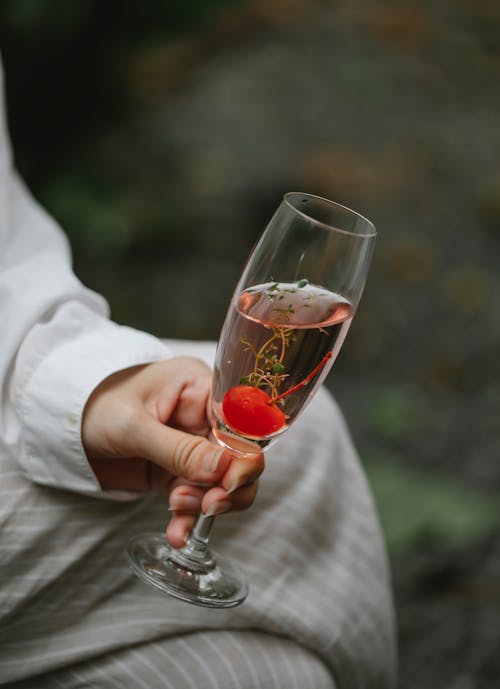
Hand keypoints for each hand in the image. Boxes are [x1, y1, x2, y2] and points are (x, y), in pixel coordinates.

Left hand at [81, 356, 263, 546]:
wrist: (64, 430)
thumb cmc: (96, 408)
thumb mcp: (133, 427)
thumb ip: (177, 449)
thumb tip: (222, 470)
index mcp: (200, 388)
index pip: (239, 421)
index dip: (243, 454)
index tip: (230, 483)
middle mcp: (203, 416)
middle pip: (239, 455)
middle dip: (226, 485)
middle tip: (207, 505)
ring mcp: (193, 446)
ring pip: (223, 482)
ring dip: (206, 504)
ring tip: (176, 511)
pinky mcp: (179, 472)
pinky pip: (197, 498)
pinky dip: (190, 519)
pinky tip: (178, 534)